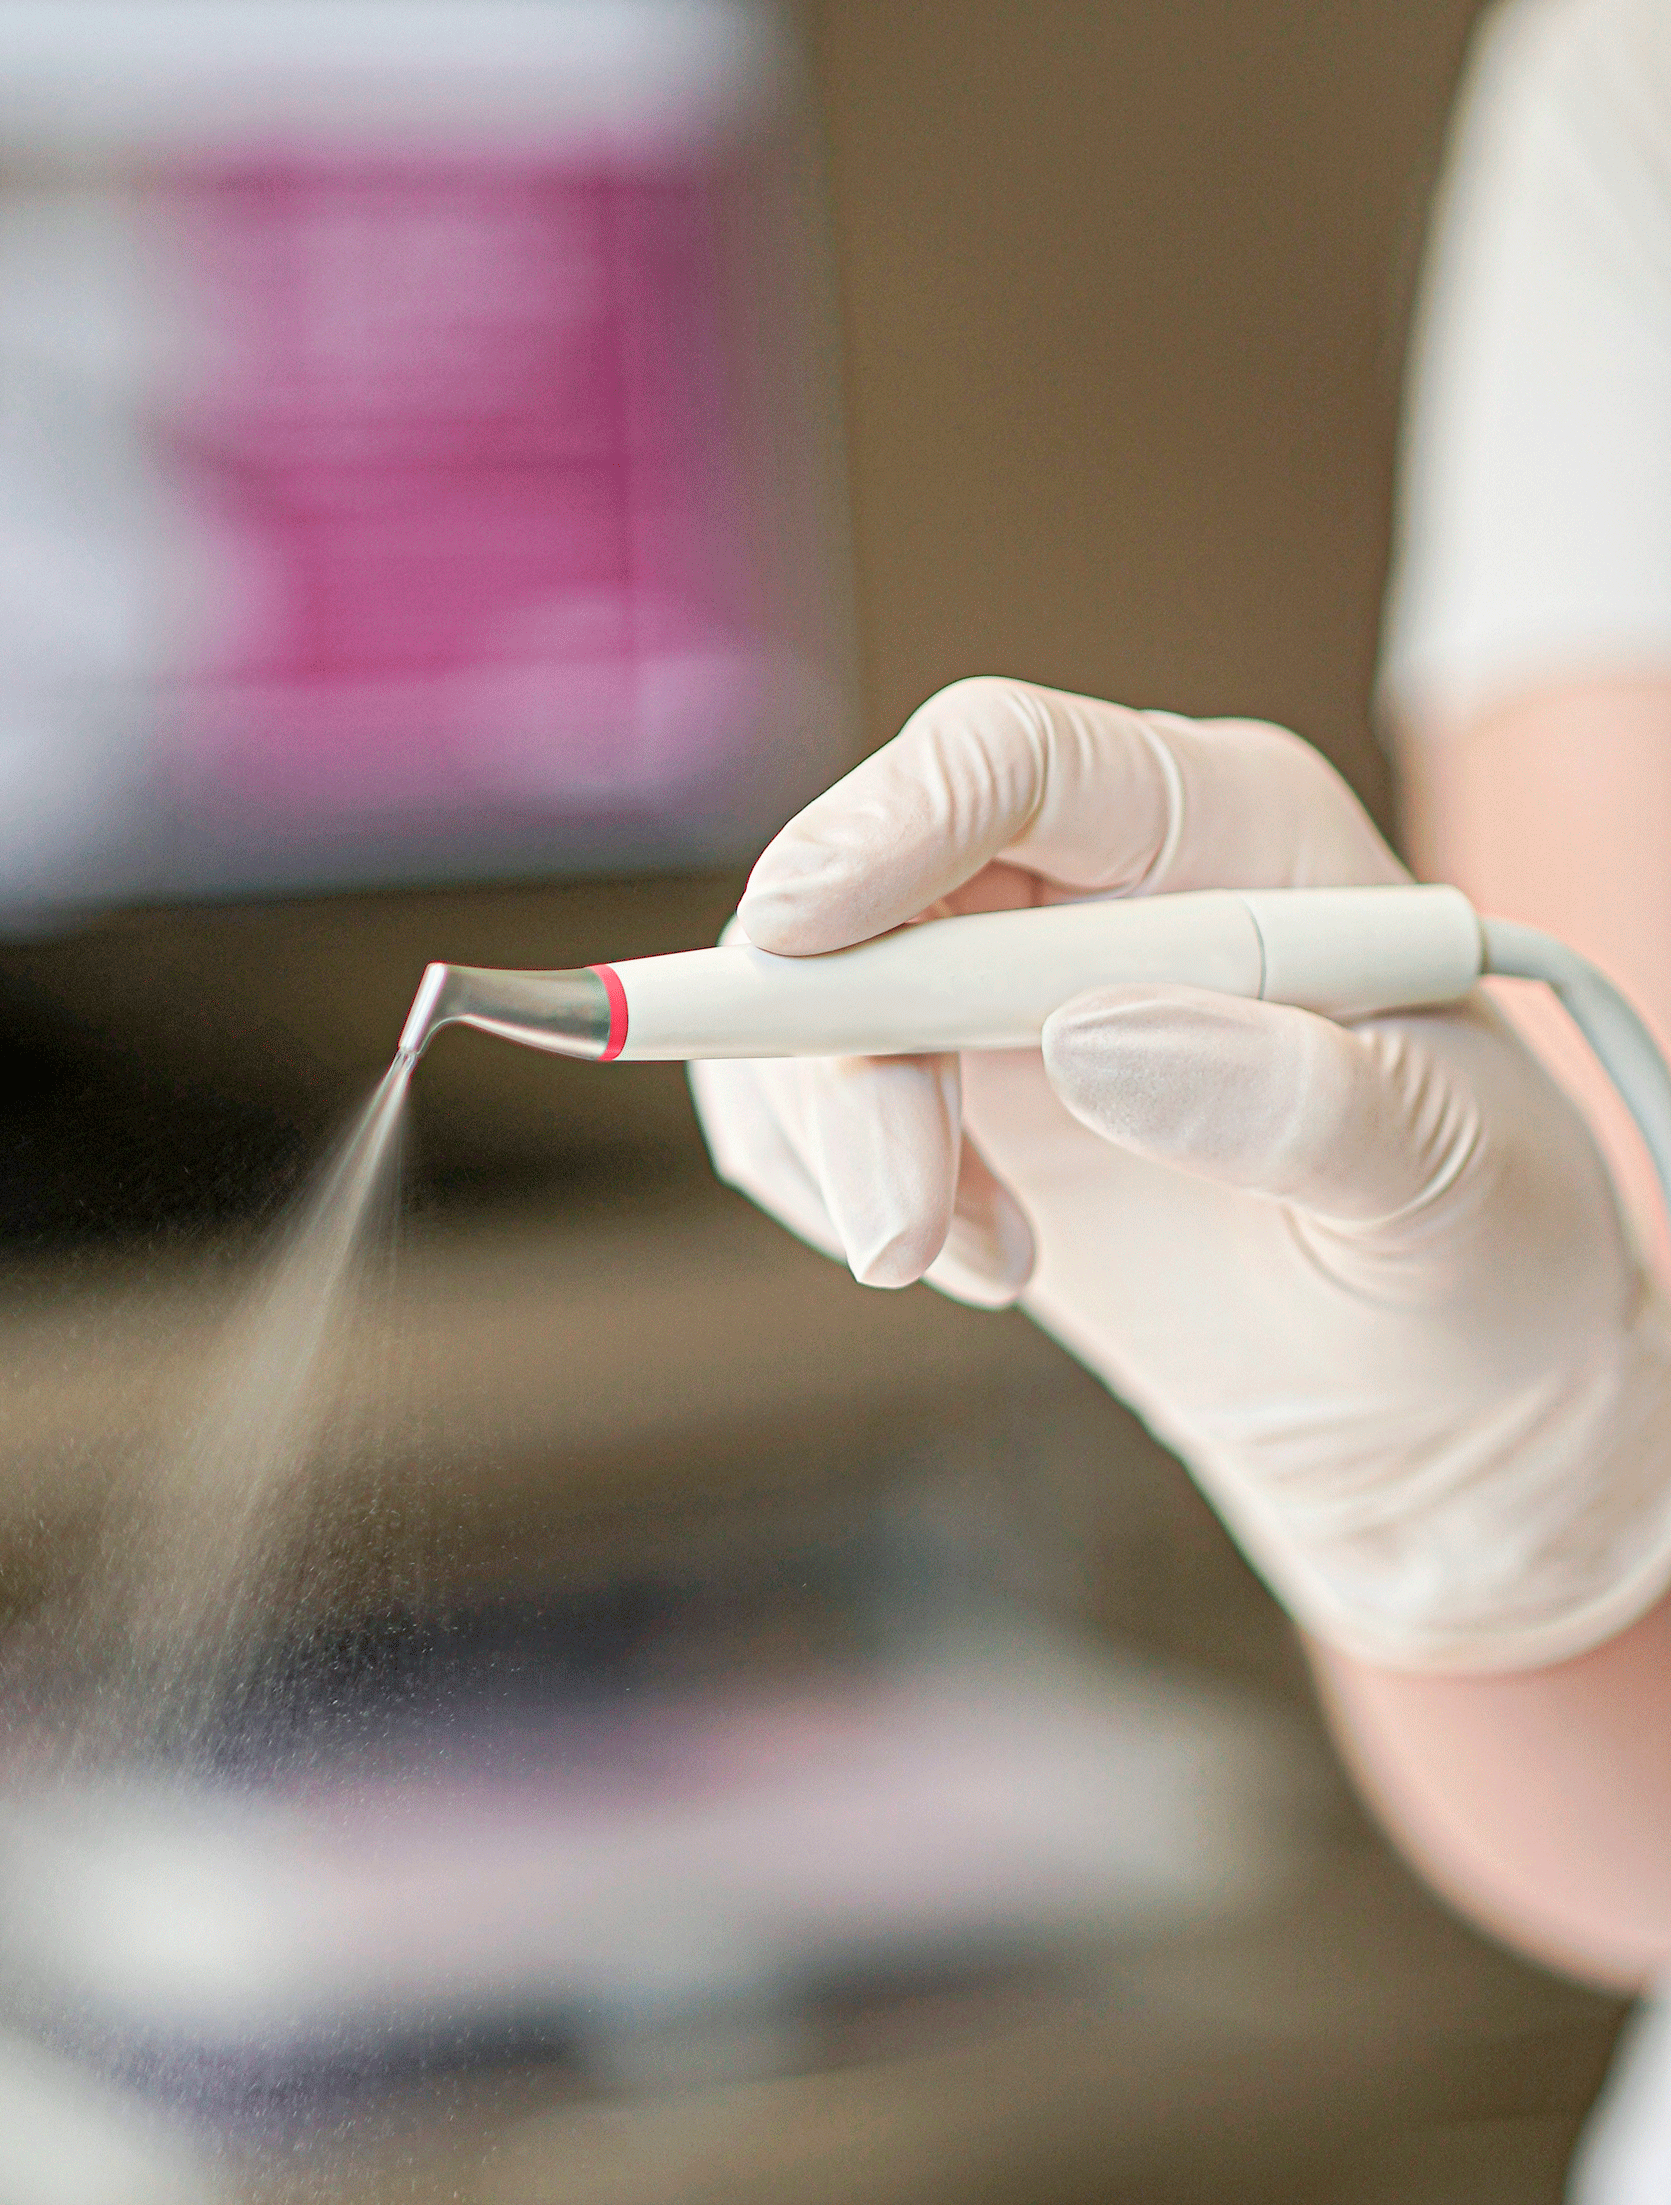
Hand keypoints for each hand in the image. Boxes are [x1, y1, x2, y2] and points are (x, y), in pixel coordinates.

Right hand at [692, 678, 1670, 1670]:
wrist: (1427, 1380)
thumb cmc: (1475, 1248)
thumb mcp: (1449, 1183)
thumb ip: (1303, 1102)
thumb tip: (1097, 1040)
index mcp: (1227, 830)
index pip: (1014, 761)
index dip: (887, 829)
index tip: (801, 941)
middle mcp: (1089, 884)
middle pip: (865, 889)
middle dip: (849, 1060)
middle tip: (904, 1228)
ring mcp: (996, 993)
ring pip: (804, 1008)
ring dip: (845, 1145)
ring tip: (988, 1265)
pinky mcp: (935, 1098)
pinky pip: (793, 1102)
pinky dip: (836, 1191)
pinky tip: (976, 1256)